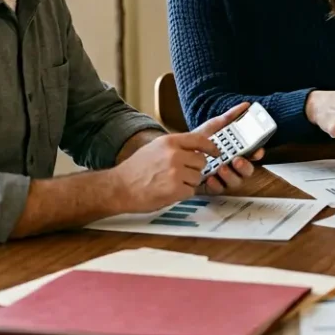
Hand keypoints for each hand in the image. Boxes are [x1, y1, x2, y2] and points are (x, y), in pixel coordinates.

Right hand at [114, 104, 253, 211]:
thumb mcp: (155, 148)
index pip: (199, 140)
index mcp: (169, 142)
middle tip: (180, 174)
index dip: (211, 147)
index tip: (216, 152)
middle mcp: (174, 154)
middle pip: (201, 162)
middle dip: (194, 169)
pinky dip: (182, 194)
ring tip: (169, 183)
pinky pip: (191, 191)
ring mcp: (175, 172)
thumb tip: (196, 148)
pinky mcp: (175, 189)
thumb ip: (175, 146)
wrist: (119, 187)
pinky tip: (168, 191)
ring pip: (197, 177)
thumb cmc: (136, 169)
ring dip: (188, 182)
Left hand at [197, 102, 265, 194]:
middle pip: (247, 171)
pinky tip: (210, 178)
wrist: (176, 155)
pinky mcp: (212, 187)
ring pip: (236, 182)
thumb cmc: (197, 142)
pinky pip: (219, 189)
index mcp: (236, 152)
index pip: (252, 155)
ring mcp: (223, 178)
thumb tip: (245, 105)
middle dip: (245, 166)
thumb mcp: (212, 128)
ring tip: (221, 168)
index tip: (257, 151)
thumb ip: (229, 118)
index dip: (257, 153)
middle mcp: (232, 167)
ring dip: (231, 176)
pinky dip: (216, 184)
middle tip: (237, 160)